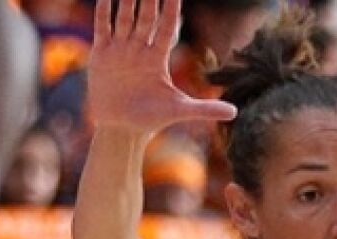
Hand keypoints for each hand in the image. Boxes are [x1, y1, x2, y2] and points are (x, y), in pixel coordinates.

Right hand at [87, 0, 237, 134]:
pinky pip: (104, 27)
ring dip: (128, 0)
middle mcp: (140, 50)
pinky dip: (105, 11)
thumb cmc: (151, 119)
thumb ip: (206, 108)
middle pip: (146, 18)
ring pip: (125, 18)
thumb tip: (235, 112)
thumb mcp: (179, 110)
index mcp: (158, 59)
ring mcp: (120, 50)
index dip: (170, 10)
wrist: (122, 128)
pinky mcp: (102, 54)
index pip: (166, 28)